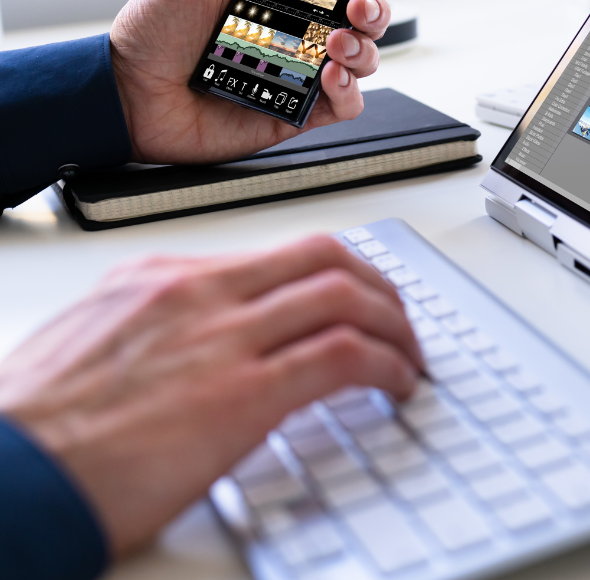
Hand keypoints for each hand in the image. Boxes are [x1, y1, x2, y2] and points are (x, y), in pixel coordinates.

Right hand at [0, 236, 423, 555]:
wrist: (7, 476)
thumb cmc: (35, 429)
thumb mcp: (94, 347)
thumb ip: (157, 333)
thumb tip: (202, 351)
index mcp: (161, 280)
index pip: (275, 254)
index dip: (333, 273)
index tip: (355, 296)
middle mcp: (198, 293)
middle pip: (323, 257)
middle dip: (378, 285)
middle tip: (398, 319)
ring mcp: (223, 338)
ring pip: (346, 295)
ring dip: (396, 325)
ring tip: (409, 356)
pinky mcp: (243, 394)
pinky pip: (345, 355)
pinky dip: (388, 364)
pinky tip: (398, 384)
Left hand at [109, 0, 425, 164]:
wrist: (128, 96)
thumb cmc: (151, 34)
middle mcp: (297, 33)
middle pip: (365, 17)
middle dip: (376, 7)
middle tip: (358, 4)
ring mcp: (302, 73)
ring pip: (366, 58)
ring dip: (363, 47)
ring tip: (332, 44)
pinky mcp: (300, 113)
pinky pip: (348, 103)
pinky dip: (348, 90)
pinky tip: (328, 76)